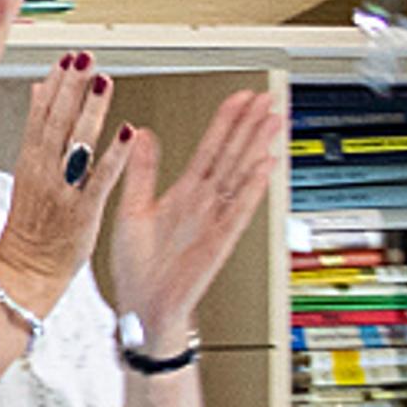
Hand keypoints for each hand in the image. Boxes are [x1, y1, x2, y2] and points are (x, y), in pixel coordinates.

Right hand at [0, 51, 132, 312]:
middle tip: (86, 59)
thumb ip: (37, 130)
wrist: (27, 271)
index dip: (56, 84)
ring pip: (76, 144)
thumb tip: (40, 92)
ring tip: (104, 82)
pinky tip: (127, 134)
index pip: (41, 113)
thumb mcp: (27, 172)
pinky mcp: (83, 212)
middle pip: (56, 122)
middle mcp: (44, 172)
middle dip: (72, 88)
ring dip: (90, 111)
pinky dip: (114, 156)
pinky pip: (100, 180)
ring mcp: (63, 191)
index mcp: (30, 161)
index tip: (68, 58)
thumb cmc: (31, 227)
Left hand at [105, 83, 286, 346]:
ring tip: (274, 121)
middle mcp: (203, 205)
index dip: (226, 123)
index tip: (240, 98)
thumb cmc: (138, 266)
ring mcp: (214, 222)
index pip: (210, 150)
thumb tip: (141, 134)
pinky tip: (265, 166)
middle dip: (250, 126)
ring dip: (258, 149)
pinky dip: (252, 189)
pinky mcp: (219, 242)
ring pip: (241, 177)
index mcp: (183, 195)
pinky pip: (238, 211)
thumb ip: (140, 172)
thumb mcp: (131, 209)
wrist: (142, 307)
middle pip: (232, 156)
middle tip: (268, 98)